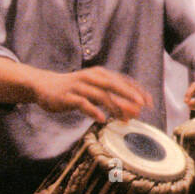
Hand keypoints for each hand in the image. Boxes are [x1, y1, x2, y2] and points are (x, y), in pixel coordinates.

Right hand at [32, 67, 151, 123]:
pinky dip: (93, 111)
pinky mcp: (68, 96)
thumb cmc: (74, 90)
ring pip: (100, 95)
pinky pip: (82, 103)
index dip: (137, 91)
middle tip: (142, 106)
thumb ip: (112, 100)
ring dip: (115, 107)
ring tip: (125, 118)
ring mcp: (79, 86)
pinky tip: (102, 119)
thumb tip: (132, 113)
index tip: (149, 102)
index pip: (123, 81)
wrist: (44, 86)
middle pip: (114, 85)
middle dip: (130, 95)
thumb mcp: (94, 92)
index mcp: (100, 74)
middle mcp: (92, 77)